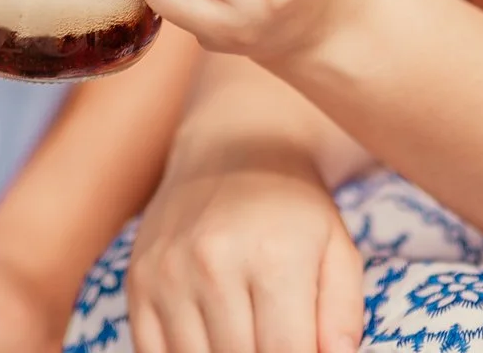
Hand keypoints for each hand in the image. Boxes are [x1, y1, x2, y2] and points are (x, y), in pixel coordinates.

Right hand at [126, 144, 364, 352]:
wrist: (230, 150)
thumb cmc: (291, 209)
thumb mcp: (337, 249)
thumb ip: (343, 313)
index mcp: (273, 257)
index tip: (301, 350)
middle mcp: (213, 264)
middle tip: (272, 338)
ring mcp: (168, 273)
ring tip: (244, 333)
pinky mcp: (139, 280)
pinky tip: (208, 339)